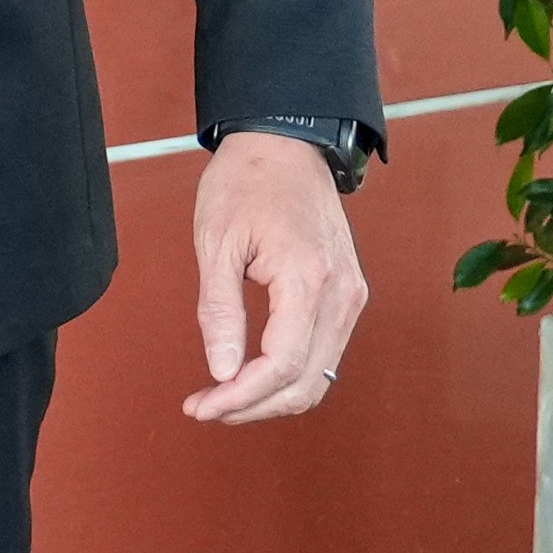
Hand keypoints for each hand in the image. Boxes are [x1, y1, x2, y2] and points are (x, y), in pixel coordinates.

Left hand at [182, 132, 368, 422]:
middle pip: (305, 383)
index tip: (200, 407)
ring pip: (319, 377)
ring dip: (271, 397)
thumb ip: (220, 312)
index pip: (280, 366)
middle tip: (205, 408)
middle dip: (252, 407)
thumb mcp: (216, 243)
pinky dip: (290, 375)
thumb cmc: (245, 183)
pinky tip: (251, 375)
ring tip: (221, 397)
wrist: (286, 145)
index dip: (239, 398)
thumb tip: (221, 372)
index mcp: (308, 280)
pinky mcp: (349, 295)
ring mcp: (351, 297)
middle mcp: (341, 295)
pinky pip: (324, 354)